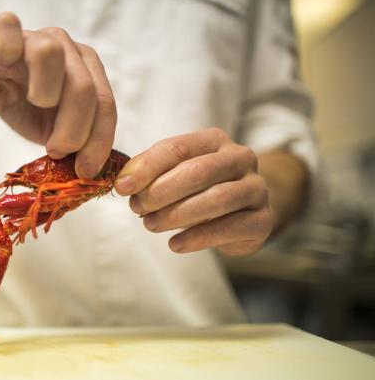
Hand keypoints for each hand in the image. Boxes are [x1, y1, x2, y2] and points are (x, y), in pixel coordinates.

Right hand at [0, 12, 115, 178]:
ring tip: (35, 105)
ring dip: (45, 92)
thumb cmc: (22, 107)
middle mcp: (67, 47)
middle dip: (74, 129)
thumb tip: (94, 169)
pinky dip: (7, 48)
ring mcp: (34, 36)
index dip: (99, 140)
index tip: (85, 170)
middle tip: (56, 150)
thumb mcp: (54, 131)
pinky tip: (3, 67)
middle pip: (84, 87)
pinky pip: (8, 27)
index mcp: (87, 70)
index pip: (106, 105)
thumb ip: (78, 142)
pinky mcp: (0, 32)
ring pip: (51, 54)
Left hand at [115, 128, 271, 255]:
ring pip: (216, 199)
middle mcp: (241, 159)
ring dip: (177, 215)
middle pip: (199, 171)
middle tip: (137, 208)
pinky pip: (230, 228)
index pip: (178, 147)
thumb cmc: (199, 190)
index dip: (147, 167)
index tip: (122, 186)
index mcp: (214, 141)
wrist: (242, 214)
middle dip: (162, 191)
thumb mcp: (174, 174)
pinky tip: (175, 244)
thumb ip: (150, 173)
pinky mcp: (262, 220)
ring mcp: (256, 188)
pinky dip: (198, 238)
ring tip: (151, 225)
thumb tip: (123, 183)